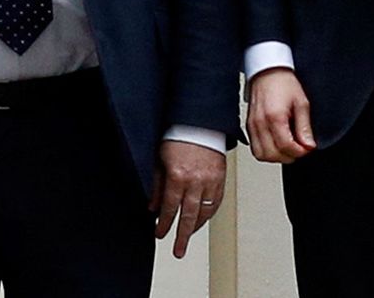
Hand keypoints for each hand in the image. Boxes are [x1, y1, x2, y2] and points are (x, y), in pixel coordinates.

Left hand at [148, 141, 225, 259]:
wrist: (199, 123)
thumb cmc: (177, 137)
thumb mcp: (159, 160)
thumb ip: (156, 186)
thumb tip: (153, 207)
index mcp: (178, 176)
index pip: (170, 208)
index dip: (164, 224)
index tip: (160, 233)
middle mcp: (195, 181)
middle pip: (189, 216)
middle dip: (182, 236)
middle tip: (178, 250)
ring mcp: (210, 181)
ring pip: (204, 212)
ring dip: (196, 227)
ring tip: (188, 237)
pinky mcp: (220, 179)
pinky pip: (216, 203)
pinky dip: (209, 214)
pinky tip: (203, 220)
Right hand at [245, 67, 314, 163]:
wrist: (267, 71)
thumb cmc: (283, 83)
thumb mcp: (302, 103)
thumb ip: (304, 128)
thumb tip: (308, 146)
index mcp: (274, 117)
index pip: (286, 146)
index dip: (300, 152)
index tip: (307, 148)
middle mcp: (260, 123)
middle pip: (273, 154)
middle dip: (289, 156)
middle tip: (299, 149)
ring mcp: (252, 125)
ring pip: (262, 155)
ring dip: (276, 156)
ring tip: (288, 148)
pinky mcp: (248, 126)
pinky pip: (255, 148)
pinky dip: (266, 152)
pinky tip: (276, 144)